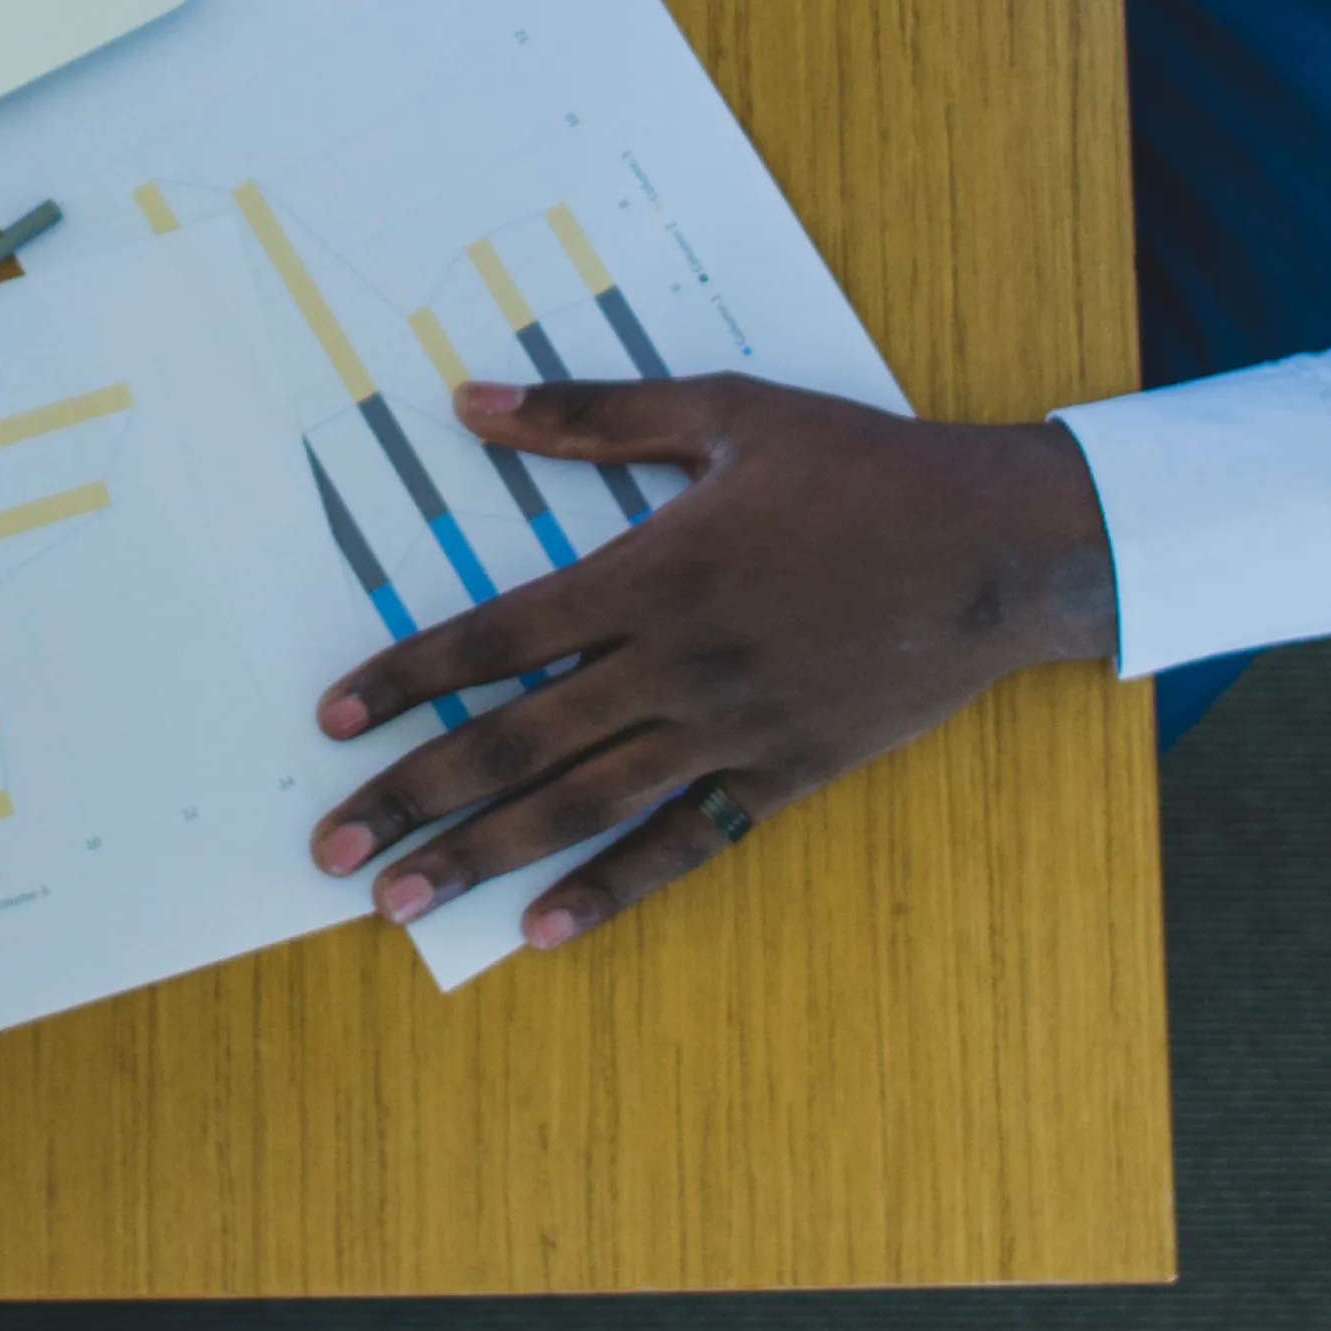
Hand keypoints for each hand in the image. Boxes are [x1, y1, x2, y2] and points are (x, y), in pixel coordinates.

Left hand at [309, 374, 1114, 948]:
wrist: (998, 547)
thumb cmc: (863, 467)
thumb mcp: (726, 411)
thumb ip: (592, 414)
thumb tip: (469, 399)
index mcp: (652, 571)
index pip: (496, 638)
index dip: (406, 678)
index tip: (332, 720)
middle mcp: (675, 663)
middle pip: (518, 739)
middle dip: (415, 794)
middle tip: (331, 848)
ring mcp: (729, 730)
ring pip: (582, 804)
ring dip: (484, 855)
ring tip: (403, 900)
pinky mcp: (783, 776)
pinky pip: (682, 847)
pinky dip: (610, 891)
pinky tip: (543, 931)